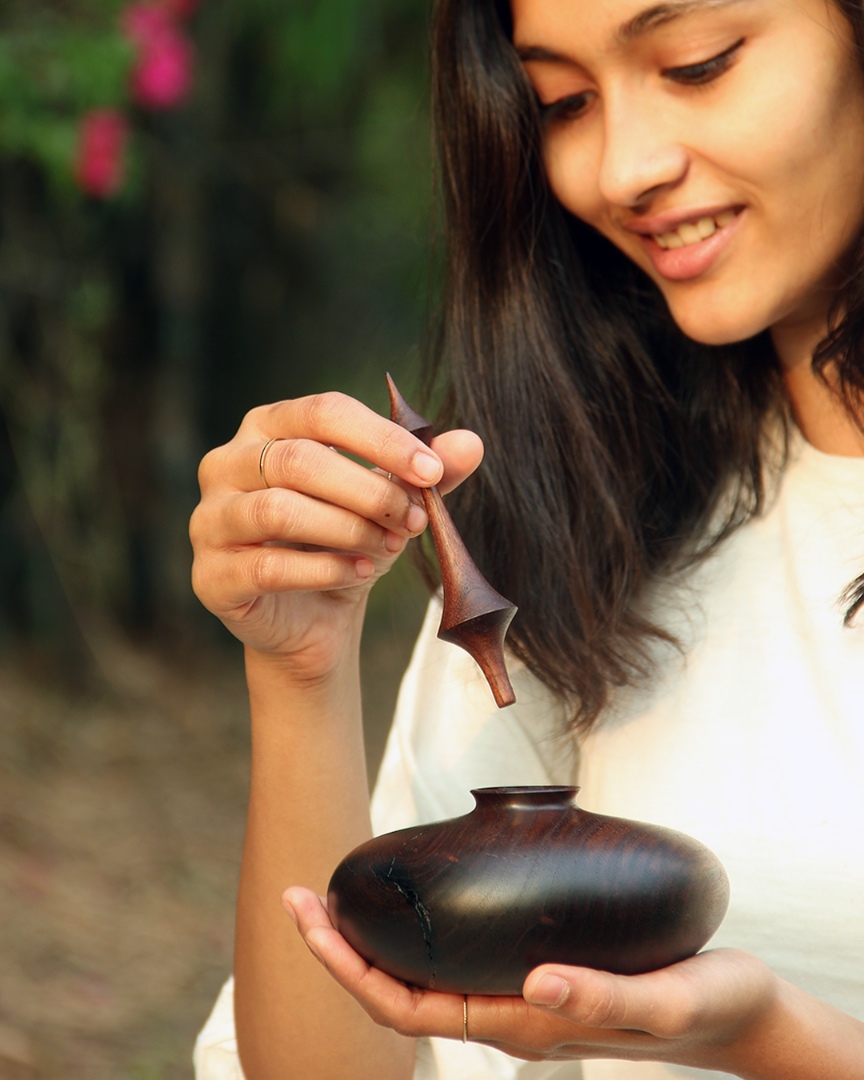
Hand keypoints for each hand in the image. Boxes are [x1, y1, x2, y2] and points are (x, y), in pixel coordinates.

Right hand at [190, 392, 482, 675]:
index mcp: (268, 426)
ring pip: (278, 511)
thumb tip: (471, 442)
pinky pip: (267, 567)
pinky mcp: (210, 575)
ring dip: (346, 530)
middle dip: (369, 492)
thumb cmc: (346, 541)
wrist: (313, 618)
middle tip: (415, 521)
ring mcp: (210, 519)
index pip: (324, 412)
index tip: (432, 473)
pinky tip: (360, 574)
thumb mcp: (389, 502)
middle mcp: (227, 463)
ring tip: (388, 548)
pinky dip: (324, 570)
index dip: (382, 440)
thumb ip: (424, 473)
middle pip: (299, 461)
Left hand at [282, 886, 780, 1074]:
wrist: (735, 1011)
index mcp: (521, 1026)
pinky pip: (458, 960)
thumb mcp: (662, 997)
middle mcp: (508, 1015)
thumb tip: (533, 982)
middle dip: (341, 950)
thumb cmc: (702, 1003)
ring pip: (424, 976)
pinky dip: (421, 929)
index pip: (408, 1008)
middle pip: (399, 992)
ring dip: (373, 941)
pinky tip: (418, 897)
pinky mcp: (537, 974)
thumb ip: (601, 994)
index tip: (307, 916)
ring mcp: (519, 995)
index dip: (349, 968)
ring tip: (338, 894)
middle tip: (300, 894)